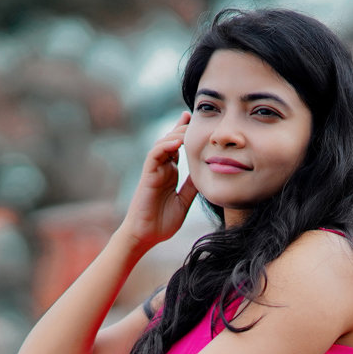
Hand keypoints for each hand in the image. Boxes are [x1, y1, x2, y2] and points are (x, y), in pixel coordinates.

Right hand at [120, 111, 197, 250]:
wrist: (146, 236)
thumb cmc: (162, 222)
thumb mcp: (184, 201)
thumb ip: (192, 186)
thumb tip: (206, 172)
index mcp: (170, 173)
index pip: (177, 148)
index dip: (185, 133)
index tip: (195, 119)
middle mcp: (161, 169)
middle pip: (171, 141)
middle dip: (182, 128)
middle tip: (195, 117)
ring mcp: (154, 172)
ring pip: (162, 145)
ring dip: (175, 134)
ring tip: (188, 126)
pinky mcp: (147, 176)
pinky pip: (154, 156)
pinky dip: (164, 147)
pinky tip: (176, 142)